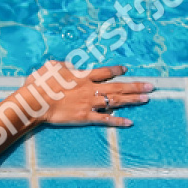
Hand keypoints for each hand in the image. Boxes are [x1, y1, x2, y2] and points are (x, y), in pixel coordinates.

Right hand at [11, 60, 152, 127]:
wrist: (36, 102)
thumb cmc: (40, 82)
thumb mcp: (52, 66)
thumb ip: (65, 65)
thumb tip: (72, 66)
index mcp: (82, 75)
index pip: (105, 72)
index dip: (117, 70)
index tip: (126, 69)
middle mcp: (90, 89)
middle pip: (117, 87)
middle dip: (135, 86)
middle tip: (151, 86)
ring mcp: (89, 104)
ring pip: (116, 101)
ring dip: (132, 100)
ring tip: (146, 99)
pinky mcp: (85, 117)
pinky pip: (105, 119)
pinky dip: (118, 121)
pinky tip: (130, 122)